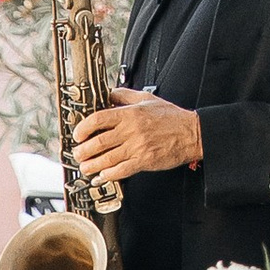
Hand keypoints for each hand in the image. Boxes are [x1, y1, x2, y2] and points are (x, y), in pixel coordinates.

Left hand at [73, 87, 201, 183]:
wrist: (191, 133)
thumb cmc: (171, 117)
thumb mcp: (147, 98)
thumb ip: (125, 95)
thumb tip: (109, 94)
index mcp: (130, 114)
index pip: (98, 119)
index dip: (83, 128)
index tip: (78, 134)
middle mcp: (131, 130)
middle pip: (98, 142)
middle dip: (83, 150)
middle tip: (78, 153)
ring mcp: (137, 147)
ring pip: (106, 159)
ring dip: (91, 165)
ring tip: (85, 167)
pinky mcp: (143, 161)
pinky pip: (120, 171)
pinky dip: (108, 175)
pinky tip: (102, 175)